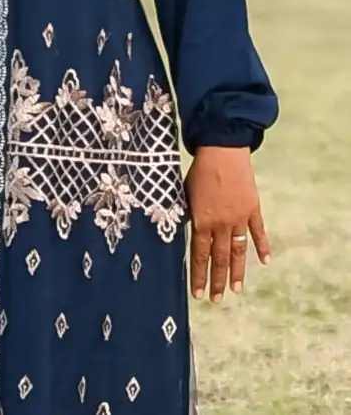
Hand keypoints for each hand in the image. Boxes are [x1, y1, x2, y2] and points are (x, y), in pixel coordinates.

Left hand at [185, 146, 270, 302]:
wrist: (222, 150)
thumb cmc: (199, 169)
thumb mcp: (185, 193)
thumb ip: (187, 214)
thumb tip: (184, 231)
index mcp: (202, 221)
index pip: (199, 255)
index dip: (198, 276)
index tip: (198, 294)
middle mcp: (221, 224)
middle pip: (219, 258)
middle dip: (217, 281)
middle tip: (216, 299)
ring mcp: (239, 218)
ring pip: (238, 251)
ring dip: (237, 271)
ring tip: (236, 290)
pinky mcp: (252, 208)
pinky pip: (258, 232)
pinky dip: (263, 247)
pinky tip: (265, 262)